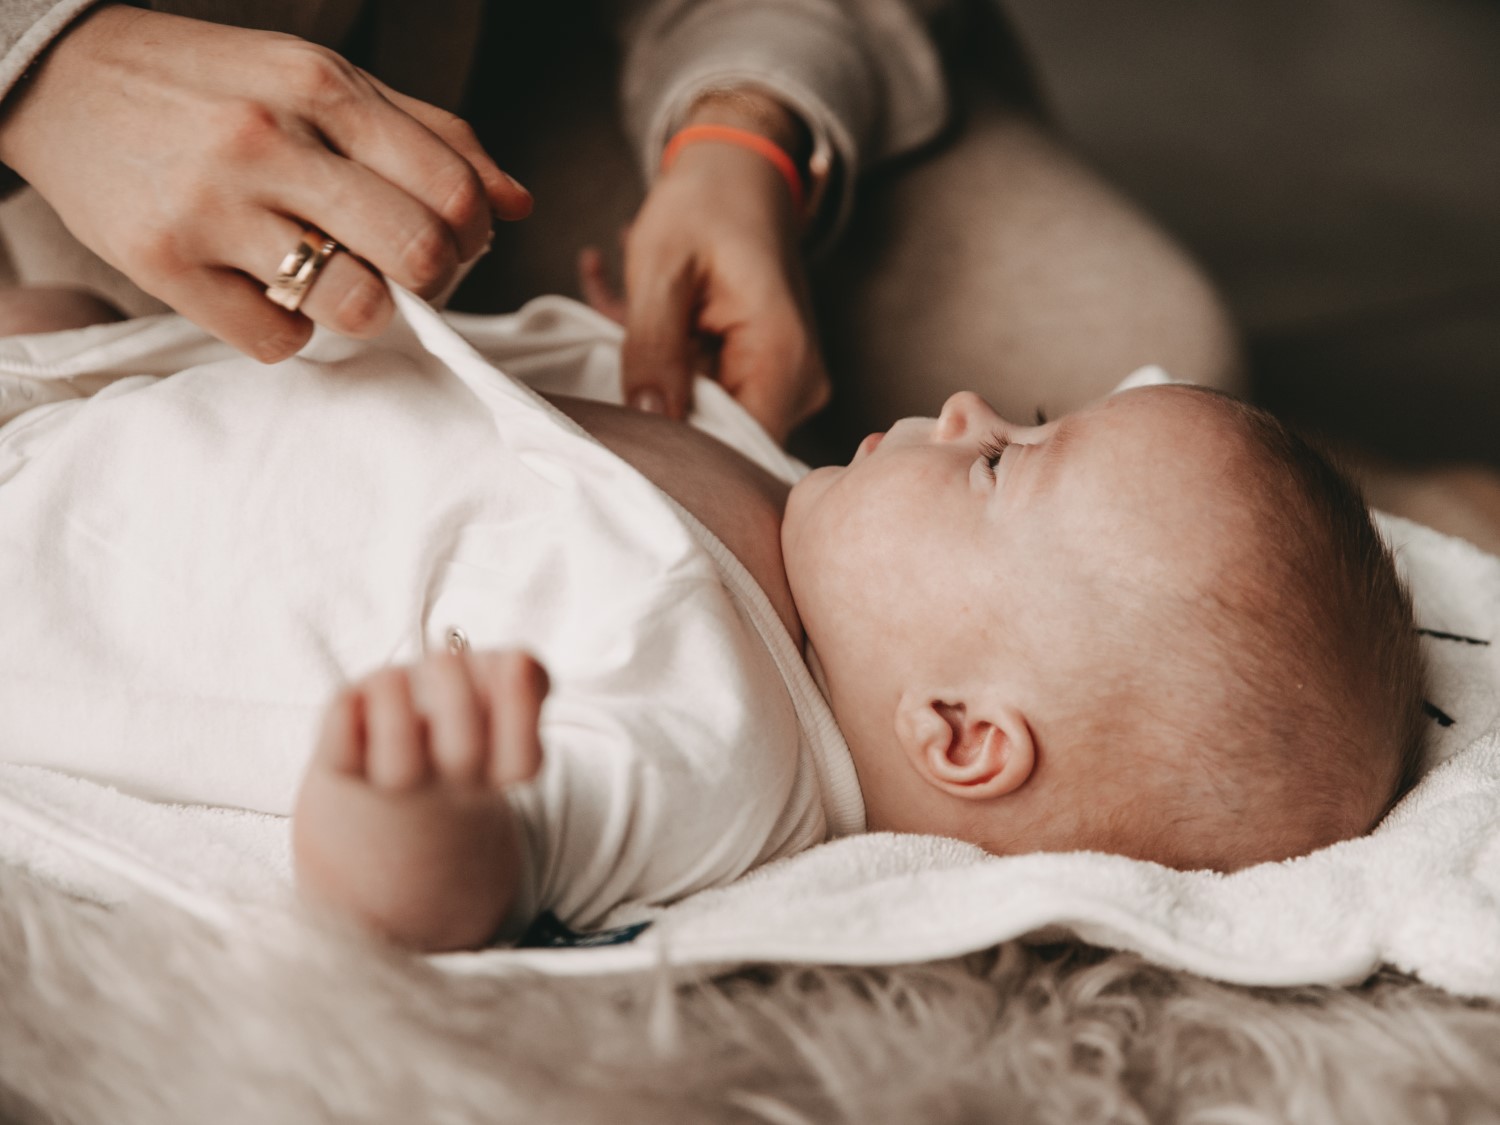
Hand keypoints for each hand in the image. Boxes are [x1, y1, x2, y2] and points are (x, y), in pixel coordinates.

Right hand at [0, 6, 531, 361]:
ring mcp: (211, 208)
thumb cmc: (216, 86)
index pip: (454, 190)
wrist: (58, 80)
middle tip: (404, 271)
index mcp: (319, 87)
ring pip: (358, 309)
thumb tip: (518, 203)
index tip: (455, 238)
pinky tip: (267, 292)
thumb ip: (427, 136)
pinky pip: (276, 343)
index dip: (476, 232)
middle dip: (433, 279)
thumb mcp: (320, 81)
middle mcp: (267, 141)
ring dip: (367, 312)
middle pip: (420, 255)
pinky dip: (288, 331)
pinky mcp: (163, 267)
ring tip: (336, 281)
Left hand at [293, 649, 547, 950]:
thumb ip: (526, 680)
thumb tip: (521, 664)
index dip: (521, 705)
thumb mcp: (499, 704)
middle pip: (464, 754)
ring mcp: (395, 781)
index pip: (523, 759)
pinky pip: (339, 746)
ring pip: (396, 762)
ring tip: (394, 675)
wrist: (395, 792)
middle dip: (455, 688)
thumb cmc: (458, 728)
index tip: (513, 661)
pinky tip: (357, 696)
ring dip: (394, 698)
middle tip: (444, 657)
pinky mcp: (342, 769)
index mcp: (496, 769)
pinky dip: (344, 711)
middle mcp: (451, 782)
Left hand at [593, 94, 829, 443]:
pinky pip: (712, 395)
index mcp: (781, 354)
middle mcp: (798, 382)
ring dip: (657, 376)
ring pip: (709, 416)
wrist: (742, 175)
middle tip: (614, 343)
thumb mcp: (662, 266)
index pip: (738, 448)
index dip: (680, 452)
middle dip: (656, 403)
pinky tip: (637, 313)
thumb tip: (646, 418)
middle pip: (721, 439)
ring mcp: (786, 384)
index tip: (623, 428)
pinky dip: (669, 364)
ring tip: (626, 310)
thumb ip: (652, 346)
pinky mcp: (767, 379)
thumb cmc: (706, 204)